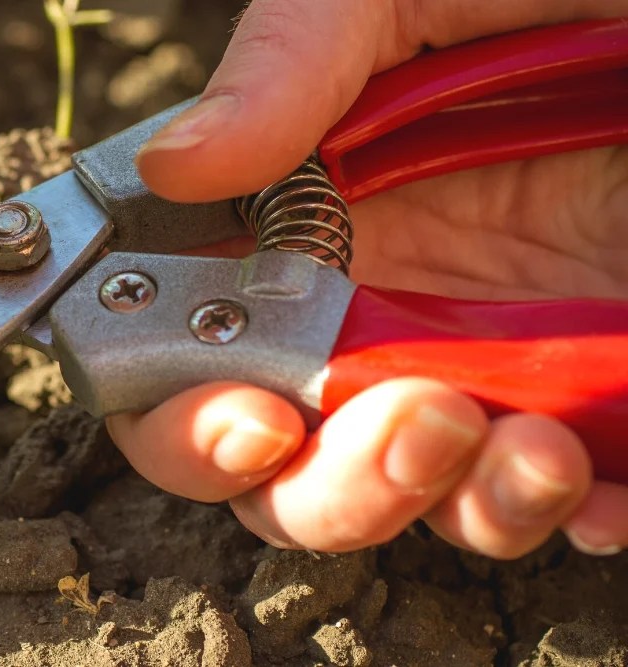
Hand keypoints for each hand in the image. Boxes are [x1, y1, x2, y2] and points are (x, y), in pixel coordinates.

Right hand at [112, 0, 627, 558]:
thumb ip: (292, 57)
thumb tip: (174, 160)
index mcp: (302, 222)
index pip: (186, 355)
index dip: (182, 412)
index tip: (249, 418)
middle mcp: (373, 307)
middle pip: (283, 468)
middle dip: (325, 486)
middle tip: (410, 420)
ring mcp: (485, 360)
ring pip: (412, 504)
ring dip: (447, 505)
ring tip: (526, 443)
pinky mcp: (594, 396)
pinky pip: (556, 504)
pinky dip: (565, 519)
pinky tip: (586, 482)